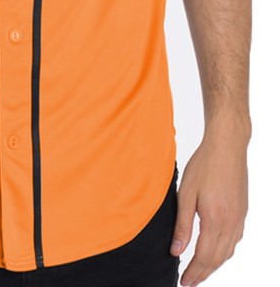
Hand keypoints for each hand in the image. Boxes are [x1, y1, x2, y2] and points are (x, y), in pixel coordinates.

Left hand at [170, 129, 248, 286]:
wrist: (227, 146)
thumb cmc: (204, 165)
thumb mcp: (185, 194)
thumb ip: (182, 225)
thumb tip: (176, 251)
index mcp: (215, 220)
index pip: (204, 257)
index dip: (193, 273)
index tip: (184, 283)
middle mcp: (231, 223)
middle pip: (217, 259)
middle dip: (203, 273)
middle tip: (190, 283)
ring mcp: (239, 218)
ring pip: (228, 252)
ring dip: (214, 265)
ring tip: (200, 271)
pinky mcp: (242, 212)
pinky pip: (235, 240)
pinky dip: (224, 252)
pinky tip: (216, 250)